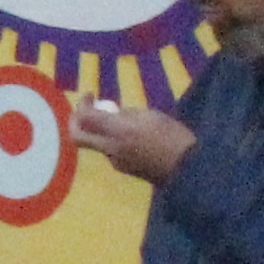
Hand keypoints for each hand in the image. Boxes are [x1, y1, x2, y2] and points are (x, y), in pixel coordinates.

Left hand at [77, 97, 191, 184]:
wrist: (188, 169)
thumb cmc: (174, 137)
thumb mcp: (151, 116)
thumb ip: (127, 114)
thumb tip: (115, 113)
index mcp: (119, 131)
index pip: (85, 117)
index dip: (82, 104)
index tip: (89, 94)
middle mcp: (111, 148)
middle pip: (77, 137)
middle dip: (75, 121)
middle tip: (85, 110)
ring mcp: (115, 161)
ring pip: (95, 143)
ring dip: (100, 130)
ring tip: (122, 121)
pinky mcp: (124, 169)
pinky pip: (110, 151)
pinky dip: (114, 140)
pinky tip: (134, 136)